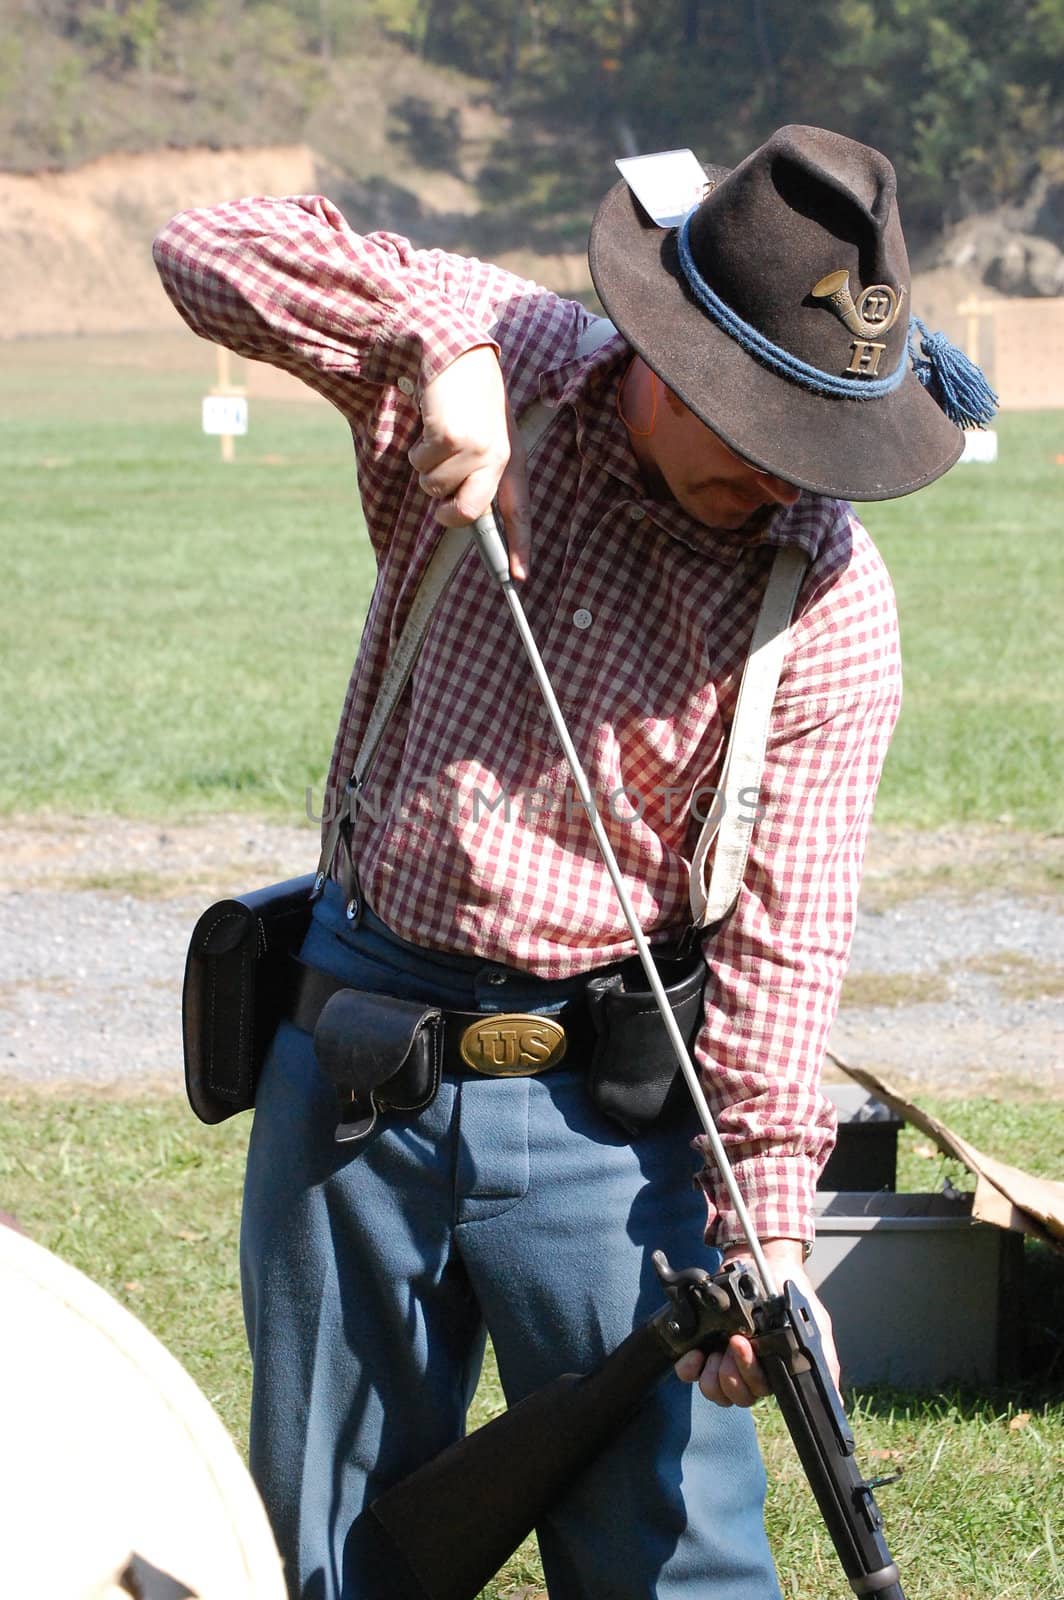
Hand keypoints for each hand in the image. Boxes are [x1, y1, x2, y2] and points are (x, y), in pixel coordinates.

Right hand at [407, 344, 531, 579]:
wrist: (455, 355)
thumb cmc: (466, 400)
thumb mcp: (483, 435)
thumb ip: (479, 473)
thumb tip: (457, 512)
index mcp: (511, 460)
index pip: (518, 512)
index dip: (519, 547)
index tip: (518, 579)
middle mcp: (497, 458)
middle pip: (466, 514)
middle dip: (444, 513)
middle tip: (439, 501)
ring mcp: (475, 448)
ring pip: (435, 489)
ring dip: (426, 469)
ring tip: (439, 438)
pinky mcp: (450, 438)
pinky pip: (421, 466)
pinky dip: (417, 452)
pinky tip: (430, 424)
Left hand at [673, 1238, 840, 1408]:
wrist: (763, 1260)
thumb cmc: (789, 1293)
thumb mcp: (815, 1325)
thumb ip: (825, 1363)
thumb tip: (835, 1403)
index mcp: (771, 1369)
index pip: (758, 1392)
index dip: (749, 1379)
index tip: (743, 1348)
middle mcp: (745, 1368)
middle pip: (735, 1395)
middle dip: (732, 1375)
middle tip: (733, 1343)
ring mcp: (722, 1358)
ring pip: (713, 1389)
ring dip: (712, 1374)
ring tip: (717, 1347)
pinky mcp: (701, 1344)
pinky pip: (689, 1372)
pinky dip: (689, 1367)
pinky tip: (695, 1353)